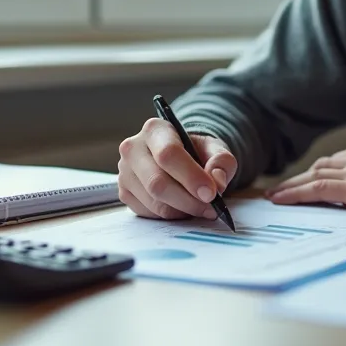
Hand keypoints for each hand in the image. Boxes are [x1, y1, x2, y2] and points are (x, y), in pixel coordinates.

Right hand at [117, 118, 237, 219]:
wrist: (179, 157)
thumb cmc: (195, 152)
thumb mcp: (215, 149)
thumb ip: (221, 162)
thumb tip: (217, 183)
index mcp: (155, 129)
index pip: (168, 154)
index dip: (191, 177)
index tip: (211, 193)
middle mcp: (133, 148)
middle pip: (158, 182)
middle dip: (188, 200)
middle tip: (211, 208)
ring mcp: (125, 172)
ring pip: (154, 202)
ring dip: (182, 211)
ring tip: (200, 207)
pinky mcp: (124, 192)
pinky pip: (148, 213)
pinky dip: (170, 215)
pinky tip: (182, 207)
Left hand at [266, 143, 345, 215]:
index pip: (337, 162)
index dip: (318, 171)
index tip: (307, 179)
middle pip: (321, 166)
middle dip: (300, 177)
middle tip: (282, 188)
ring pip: (313, 176)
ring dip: (291, 185)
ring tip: (275, 195)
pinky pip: (315, 188)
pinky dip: (295, 193)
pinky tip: (280, 199)